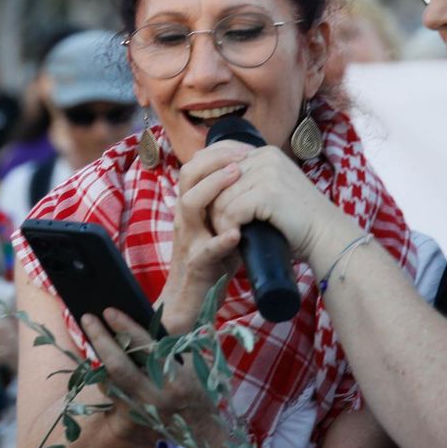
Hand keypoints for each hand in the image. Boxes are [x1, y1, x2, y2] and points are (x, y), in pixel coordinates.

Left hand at [80, 308, 220, 447]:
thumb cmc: (200, 401)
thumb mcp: (193, 371)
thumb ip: (168, 353)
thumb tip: (138, 330)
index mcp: (176, 381)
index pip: (144, 346)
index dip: (125, 326)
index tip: (108, 310)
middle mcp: (154, 399)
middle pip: (116, 365)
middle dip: (99, 338)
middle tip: (87, 318)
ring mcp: (137, 417)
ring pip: (107, 384)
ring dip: (100, 364)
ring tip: (96, 344)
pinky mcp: (125, 431)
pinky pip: (110, 402)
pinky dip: (111, 389)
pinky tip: (110, 378)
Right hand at [157, 141, 250, 331]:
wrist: (193, 299)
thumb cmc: (213, 259)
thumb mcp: (220, 224)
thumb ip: (232, 203)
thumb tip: (261, 178)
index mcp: (192, 206)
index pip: (196, 166)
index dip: (218, 152)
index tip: (245, 148)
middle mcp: (186, 218)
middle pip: (188, 175)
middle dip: (214, 160)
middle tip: (242, 157)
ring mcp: (189, 240)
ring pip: (190, 204)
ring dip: (214, 187)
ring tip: (237, 177)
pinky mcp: (196, 264)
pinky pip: (205, 250)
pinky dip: (220, 241)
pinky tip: (235, 234)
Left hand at [209, 145, 341, 261]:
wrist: (326, 235)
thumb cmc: (297, 220)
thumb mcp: (272, 191)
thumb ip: (249, 181)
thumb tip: (213, 184)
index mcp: (266, 153)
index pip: (221, 156)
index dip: (209, 181)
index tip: (206, 203)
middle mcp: (266, 157)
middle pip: (216, 178)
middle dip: (213, 205)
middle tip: (218, 226)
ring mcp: (268, 173)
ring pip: (221, 197)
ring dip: (220, 221)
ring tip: (229, 235)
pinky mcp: (268, 193)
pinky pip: (232, 211)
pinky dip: (230, 228)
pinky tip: (237, 239)